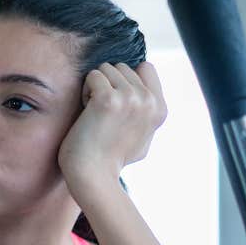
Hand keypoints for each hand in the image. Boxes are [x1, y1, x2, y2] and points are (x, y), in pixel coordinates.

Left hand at [57, 61, 166, 186]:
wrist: (94, 177)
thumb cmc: (112, 160)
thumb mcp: (144, 137)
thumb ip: (147, 113)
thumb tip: (147, 88)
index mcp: (160, 108)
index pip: (145, 67)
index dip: (126, 81)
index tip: (118, 107)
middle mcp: (149, 101)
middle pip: (122, 67)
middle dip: (108, 85)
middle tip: (103, 115)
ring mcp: (130, 98)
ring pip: (106, 68)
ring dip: (95, 88)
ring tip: (95, 115)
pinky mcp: (108, 99)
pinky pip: (92, 76)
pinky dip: (85, 92)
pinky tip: (87, 114)